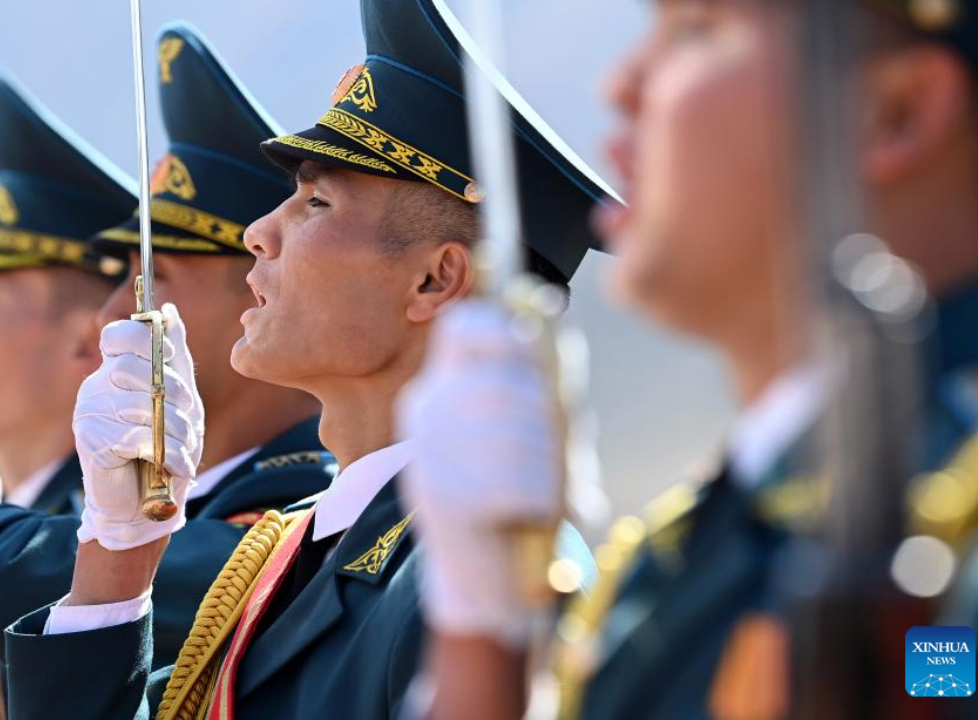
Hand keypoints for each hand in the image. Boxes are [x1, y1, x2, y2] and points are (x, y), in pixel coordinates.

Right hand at [74, 303, 203, 549]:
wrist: (146, 507)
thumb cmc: (164, 450)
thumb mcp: (180, 398)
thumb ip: (174, 354)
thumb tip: (168, 310)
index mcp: (115, 371)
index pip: (120, 334)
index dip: (148, 342)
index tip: (172, 364)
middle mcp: (96, 386)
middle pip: (138, 366)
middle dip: (178, 395)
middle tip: (191, 421)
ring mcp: (90, 412)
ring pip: (145, 404)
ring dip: (179, 432)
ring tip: (186, 451)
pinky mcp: (91, 441)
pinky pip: (138, 434)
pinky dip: (167, 453)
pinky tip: (174, 467)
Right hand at [398, 299, 559, 646]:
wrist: (477, 578)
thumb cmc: (511, 495)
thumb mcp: (516, 434)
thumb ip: (532, 379)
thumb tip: (550, 305)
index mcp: (435, 393)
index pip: (468, 327)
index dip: (509, 331)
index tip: (530, 356)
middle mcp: (427, 416)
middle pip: (508, 381)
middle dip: (544, 416)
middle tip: (546, 449)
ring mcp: (434, 458)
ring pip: (521, 433)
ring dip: (545, 465)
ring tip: (538, 488)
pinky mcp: (450, 501)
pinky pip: (521, 483)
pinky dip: (539, 501)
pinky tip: (527, 514)